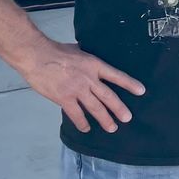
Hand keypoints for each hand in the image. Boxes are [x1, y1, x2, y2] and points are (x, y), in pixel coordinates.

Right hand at [20, 41, 146, 132]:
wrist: (37, 56)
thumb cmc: (55, 50)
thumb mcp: (78, 50)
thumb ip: (87, 57)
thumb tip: (89, 56)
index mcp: (94, 65)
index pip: (116, 76)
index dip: (130, 84)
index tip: (141, 91)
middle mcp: (89, 79)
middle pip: (108, 96)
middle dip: (119, 108)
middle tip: (127, 118)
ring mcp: (77, 90)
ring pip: (95, 108)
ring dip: (105, 119)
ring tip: (112, 128)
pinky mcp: (64, 98)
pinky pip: (76, 114)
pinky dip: (82, 123)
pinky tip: (86, 128)